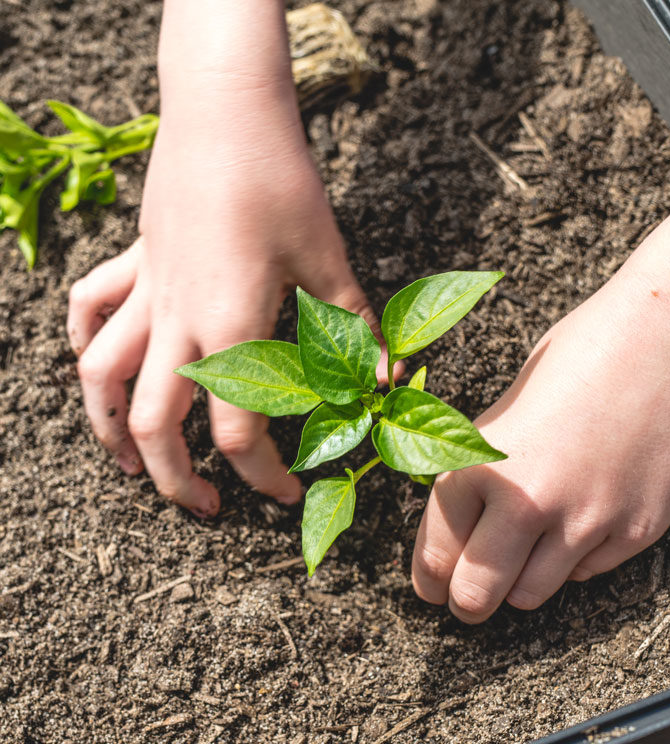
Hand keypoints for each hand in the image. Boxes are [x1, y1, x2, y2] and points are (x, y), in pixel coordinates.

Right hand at [68, 90, 381, 516]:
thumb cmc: (281, 181)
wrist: (226, 111)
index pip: (237, 431)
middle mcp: (178, 321)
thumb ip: (355, 329)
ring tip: (130, 467)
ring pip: (99, 375)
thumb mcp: (328, 260)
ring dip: (107, 429)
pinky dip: (83, 340)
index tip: (285, 494)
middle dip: (175, 480)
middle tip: (204, 508)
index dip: (263, 476)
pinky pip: (89, 307)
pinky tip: (95, 366)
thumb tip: (389, 380)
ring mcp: (147, 291)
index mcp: (232, 330)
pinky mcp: (135, 261)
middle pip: (153, 424)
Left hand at [411, 275, 669, 622]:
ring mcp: (584, 523)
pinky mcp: (636, 531)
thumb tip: (465, 520)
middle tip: (469, 600)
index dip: (430, 582)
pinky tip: (584, 520)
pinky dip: (577, 559)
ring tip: (526, 557)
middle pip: (475, 597)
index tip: (434, 588)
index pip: (435, 558)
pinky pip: (589, 572)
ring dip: (521, 585)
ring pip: (530, 597)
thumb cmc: (583, 352)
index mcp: (477, 466)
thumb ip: (481, 469)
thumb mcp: (507, 407)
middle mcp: (525, 504)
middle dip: (466, 604)